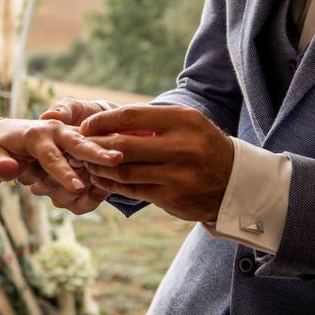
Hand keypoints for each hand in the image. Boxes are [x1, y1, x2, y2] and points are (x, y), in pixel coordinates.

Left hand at [11, 98, 112, 213]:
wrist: (8, 134)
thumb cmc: (0, 147)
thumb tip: (5, 169)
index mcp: (37, 135)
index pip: (51, 157)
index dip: (63, 172)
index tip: (76, 186)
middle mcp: (57, 132)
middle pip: (79, 145)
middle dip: (97, 154)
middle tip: (117, 161)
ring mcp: (69, 135)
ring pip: (89, 150)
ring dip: (102, 160)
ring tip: (122, 168)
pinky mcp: (77, 142)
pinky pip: (91, 155)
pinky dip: (102, 166)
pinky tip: (111, 180)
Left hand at [80, 105, 233, 221]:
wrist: (235, 182)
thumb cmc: (200, 146)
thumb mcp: (184, 124)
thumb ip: (149, 123)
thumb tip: (104, 124)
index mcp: (183, 121)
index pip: (130, 117)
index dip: (102, 122)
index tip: (85, 127)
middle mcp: (182, 147)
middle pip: (122, 145)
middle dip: (95, 146)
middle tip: (79, 146)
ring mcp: (177, 175)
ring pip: (124, 171)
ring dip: (100, 168)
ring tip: (87, 164)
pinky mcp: (172, 198)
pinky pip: (133, 190)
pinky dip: (112, 185)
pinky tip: (102, 179)